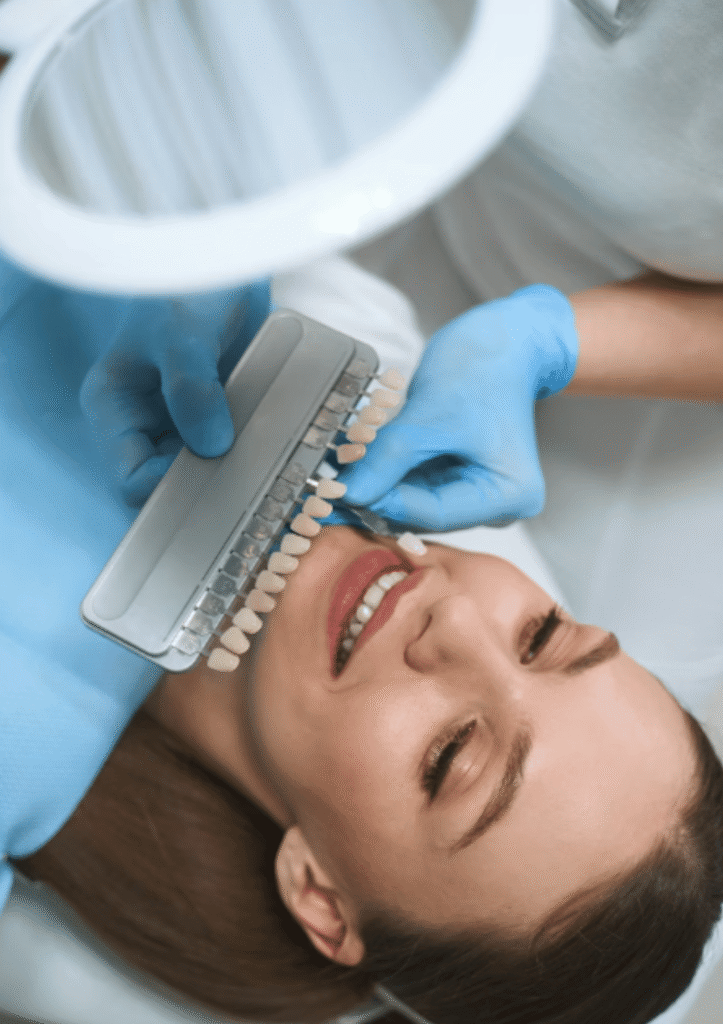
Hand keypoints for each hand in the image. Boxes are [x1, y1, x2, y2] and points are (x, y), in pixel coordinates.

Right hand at [79, 281, 269, 506]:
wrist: (227, 257)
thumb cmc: (185, 287)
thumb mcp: (182, 336)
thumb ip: (191, 390)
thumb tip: (212, 446)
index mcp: (116, 409)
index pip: (131, 479)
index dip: (168, 490)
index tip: (213, 478)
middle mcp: (145, 421)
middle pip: (170, 482)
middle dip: (205, 486)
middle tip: (247, 481)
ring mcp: (182, 419)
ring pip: (204, 469)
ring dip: (232, 471)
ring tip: (267, 466)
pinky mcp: (218, 412)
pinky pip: (231, 446)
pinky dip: (250, 452)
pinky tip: (275, 449)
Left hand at [338, 285, 577, 530]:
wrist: (503, 338)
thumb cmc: (484, 368)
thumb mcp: (431, 415)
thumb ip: (389, 459)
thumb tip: (349, 494)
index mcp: (509, 496)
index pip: (434, 515)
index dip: (383, 503)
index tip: (340, 492)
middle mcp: (497, 504)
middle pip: (423, 514)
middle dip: (377, 496)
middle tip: (328, 486)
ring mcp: (476, 491)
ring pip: (413, 501)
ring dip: (376, 484)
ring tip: (337, 468)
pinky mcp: (456, 477)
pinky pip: (414, 483)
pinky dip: (385, 472)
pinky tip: (354, 460)